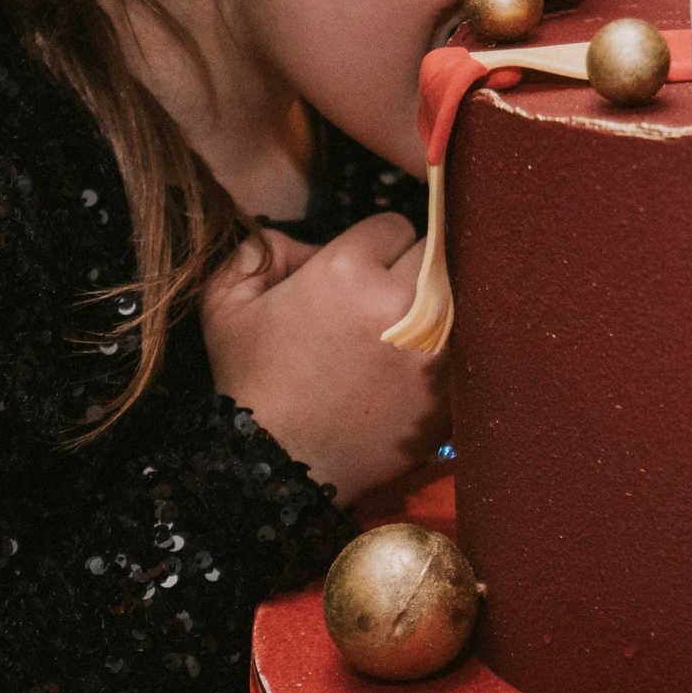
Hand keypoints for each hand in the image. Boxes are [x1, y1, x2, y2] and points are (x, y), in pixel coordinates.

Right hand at [199, 213, 447, 500]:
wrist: (277, 467)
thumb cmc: (250, 383)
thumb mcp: (225, 305)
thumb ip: (257, 251)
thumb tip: (301, 242)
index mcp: (346, 271)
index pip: (393, 225)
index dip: (374, 245)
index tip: (360, 270)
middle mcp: (398, 305)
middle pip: (435, 255)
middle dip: (410, 269)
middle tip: (382, 298)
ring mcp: (432, 352)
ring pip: (458, 300)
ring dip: (434, 309)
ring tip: (400, 333)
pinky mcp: (451, 393)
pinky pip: (465, 352)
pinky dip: (445, 356)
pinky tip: (411, 370)